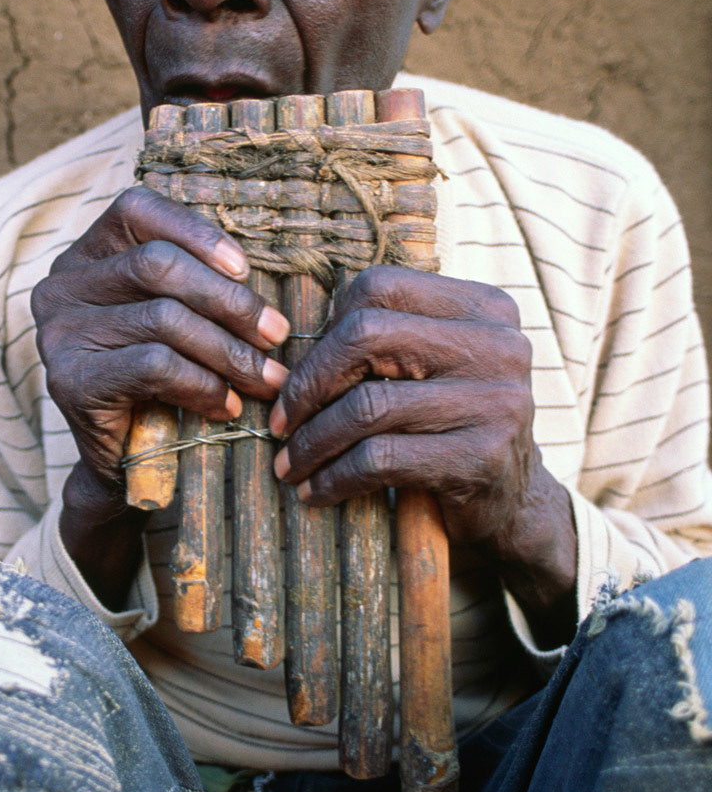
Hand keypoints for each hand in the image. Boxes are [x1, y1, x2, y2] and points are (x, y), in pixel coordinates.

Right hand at [31, 187, 288, 608]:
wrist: (124, 469)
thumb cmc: (161, 385)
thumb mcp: (178, 321)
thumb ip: (197, 282)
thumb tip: (256, 268)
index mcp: (84, 257)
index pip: (135, 211)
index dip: (195, 232)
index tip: (245, 269)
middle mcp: (59, 288)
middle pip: (157, 265)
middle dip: (229, 301)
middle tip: (276, 335)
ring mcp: (58, 334)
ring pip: (164, 318)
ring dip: (229, 351)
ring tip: (266, 378)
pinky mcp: (70, 382)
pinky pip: (155, 365)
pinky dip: (204, 385)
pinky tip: (228, 405)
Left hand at [269, 265, 576, 639]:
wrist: (511, 503)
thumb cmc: (449, 427)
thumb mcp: (431, 367)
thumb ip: (385, 338)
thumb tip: (285, 339)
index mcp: (485, 307)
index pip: (379, 288)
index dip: (325, 331)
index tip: (300, 375)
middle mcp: (499, 346)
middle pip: (366, 336)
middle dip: (307, 384)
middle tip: (279, 423)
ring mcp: (497, 401)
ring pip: (366, 405)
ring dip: (311, 442)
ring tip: (289, 465)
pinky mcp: (481, 457)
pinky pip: (380, 459)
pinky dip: (334, 478)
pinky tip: (315, 492)